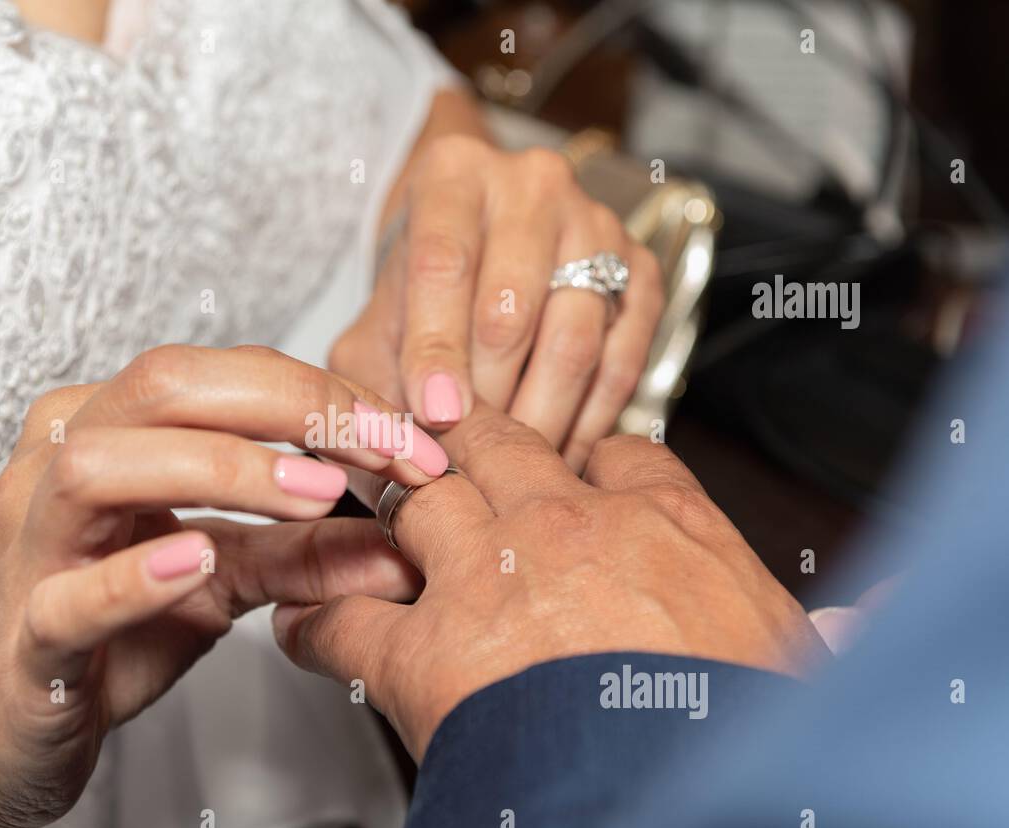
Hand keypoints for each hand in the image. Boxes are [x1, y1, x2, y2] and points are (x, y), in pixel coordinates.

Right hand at [0, 345, 440, 827]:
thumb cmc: (106, 634)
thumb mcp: (223, 582)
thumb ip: (304, 555)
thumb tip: (403, 544)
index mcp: (109, 430)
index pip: (223, 378)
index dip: (324, 397)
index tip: (411, 438)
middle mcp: (59, 463)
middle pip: (162, 386)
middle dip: (287, 406)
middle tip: (381, 449)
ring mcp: (31, 543)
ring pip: (100, 466)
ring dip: (221, 469)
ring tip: (318, 494)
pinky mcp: (23, 632)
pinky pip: (69, 593)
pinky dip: (136, 575)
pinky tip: (200, 560)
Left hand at [273, 404, 828, 759]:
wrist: (674, 795)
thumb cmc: (735, 733)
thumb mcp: (797, 663)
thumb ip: (820, 629)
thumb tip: (863, 622)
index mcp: (663, 523)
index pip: (615, 448)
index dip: (583, 453)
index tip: (571, 466)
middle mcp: (566, 529)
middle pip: (493, 445)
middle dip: (461, 442)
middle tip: (436, 445)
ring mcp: (486, 579)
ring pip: (413, 499)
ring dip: (382, 501)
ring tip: (360, 506)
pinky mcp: (424, 650)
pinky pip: (346, 614)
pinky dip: (316, 616)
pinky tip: (304, 620)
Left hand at [330, 135, 664, 469]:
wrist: (477, 244)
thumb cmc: (419, 293)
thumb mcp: (374, 322)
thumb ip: (371, 379)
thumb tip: (393, 445)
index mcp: (452, 176)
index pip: (443, 264)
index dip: (437, 348)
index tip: (436, 415)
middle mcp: (531, 184)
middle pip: (512, 308)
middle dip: (487, 398)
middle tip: (469, 457)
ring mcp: (595, 222)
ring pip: (574, 340)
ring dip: (540, 418)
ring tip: (510, 467)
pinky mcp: (640, 269)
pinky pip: (622, 361)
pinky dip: (590, 420)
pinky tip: (558, 455)